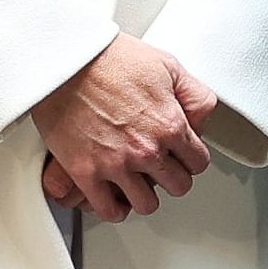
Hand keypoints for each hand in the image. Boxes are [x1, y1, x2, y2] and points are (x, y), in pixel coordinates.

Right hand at [34, 34, 219, 218]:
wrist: (65, 60)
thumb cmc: (110, 58)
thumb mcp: (168, 65)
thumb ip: (195, 96)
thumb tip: (202, 121)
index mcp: (170, 125)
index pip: (198, 163)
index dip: (190, 157)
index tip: (181, 155)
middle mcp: (146, 149)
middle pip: (178, 186)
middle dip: (172, 175)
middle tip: (160, 166)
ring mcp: (116, 164)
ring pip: (147, 204)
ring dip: (144, 193)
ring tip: (137, 180)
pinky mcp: (85, 172)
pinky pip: (109, 210)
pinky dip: (115, 207)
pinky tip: (115, 195)